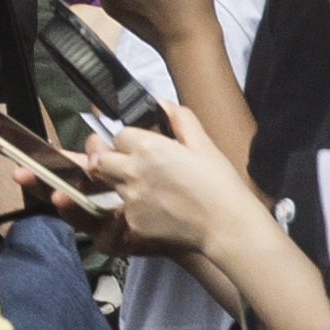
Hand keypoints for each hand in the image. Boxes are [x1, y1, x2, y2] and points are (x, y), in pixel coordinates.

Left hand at [77, 99, 254, 255]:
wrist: (228, 226)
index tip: (141, 147)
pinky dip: (137, 209)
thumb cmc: (220, 184)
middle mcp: (133, 172)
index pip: (118, 135)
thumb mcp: (204, 144)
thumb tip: (162, 103)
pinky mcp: (135, 222)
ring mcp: (131, 199)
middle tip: (136, 167)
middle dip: (113, 160)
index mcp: (148, 148)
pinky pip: (126, 210)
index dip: (129, 140)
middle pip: (102, 160)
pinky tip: (160, 210)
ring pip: (113, 186)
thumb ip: (180, 119)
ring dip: (126, 184)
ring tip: (155, 191)